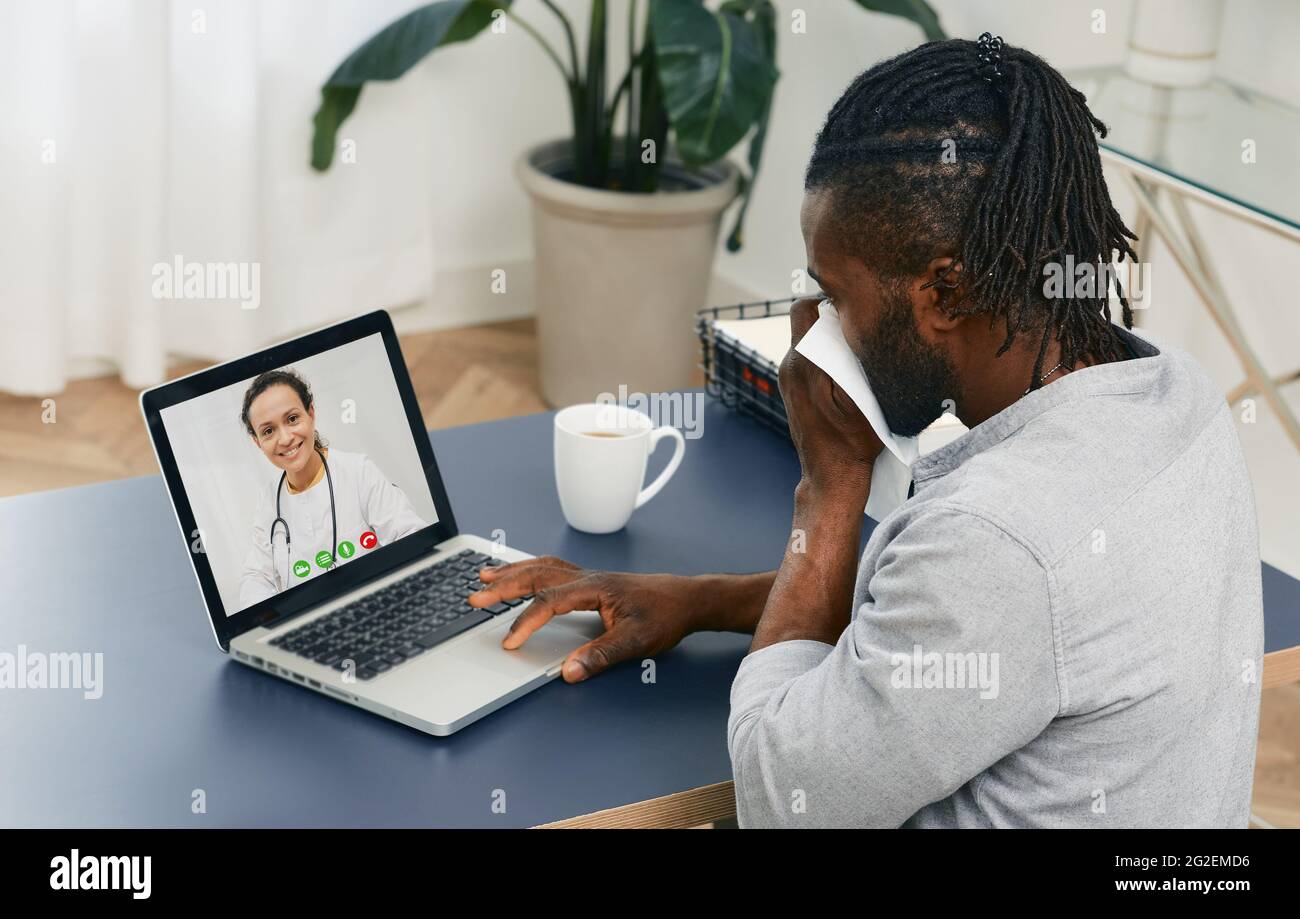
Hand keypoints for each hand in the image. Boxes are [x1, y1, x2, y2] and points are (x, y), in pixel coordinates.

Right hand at [468, 557, 707, 682]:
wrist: (687, 599)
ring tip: (485, 575)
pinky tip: (522, 572)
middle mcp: (587, 578)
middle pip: (536, 577)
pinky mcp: (591, 581)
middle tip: (475, 597)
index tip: (509, 642)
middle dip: (503, 587)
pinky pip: (552, 568)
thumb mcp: (636, 642)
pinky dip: (531, 569)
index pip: (549, 602)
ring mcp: (588, 577)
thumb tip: (568, 671)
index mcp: (594, 589)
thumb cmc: (664, 616)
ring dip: (512, 572)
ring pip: (541, 568)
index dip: (526, 622)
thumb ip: (601, 656)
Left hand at [778, 297, 884, 498]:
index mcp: (804, 363)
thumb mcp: (864, 398)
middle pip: (807, 320)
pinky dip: (827, 356)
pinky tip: (848, 373)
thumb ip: (855, 359)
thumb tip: (853, 325)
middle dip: (833, 318)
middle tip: (862, 328)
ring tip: (858, 353)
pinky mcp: (793, 388)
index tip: (854, 305)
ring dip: (832, 339)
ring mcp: (789, 378)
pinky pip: (808, 358)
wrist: (831, 476)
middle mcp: (790, 366)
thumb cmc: (853, 442)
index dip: (829, 298)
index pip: (804, 307)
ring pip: (809, 339)